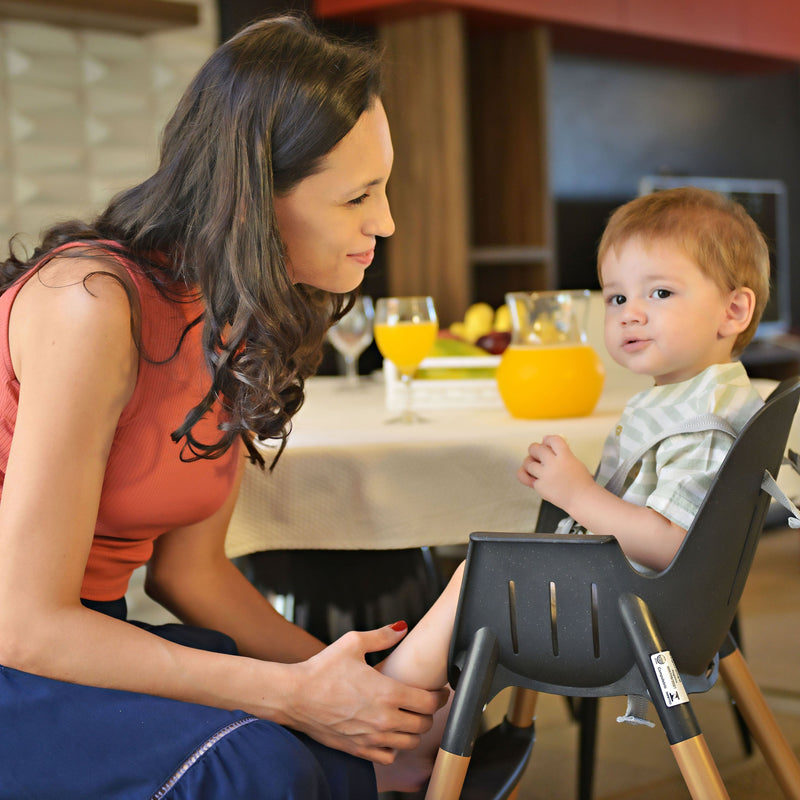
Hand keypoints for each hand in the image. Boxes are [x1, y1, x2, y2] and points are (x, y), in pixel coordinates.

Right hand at [288, 623, 447, 763]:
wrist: (294, 695)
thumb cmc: (322, 668)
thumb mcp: (352, 643)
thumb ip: (382, 635)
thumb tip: (402, 627)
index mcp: (387, 692)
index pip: (429, 703)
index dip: (439, 696)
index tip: (439, 691)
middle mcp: (383, 719)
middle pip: (423, 724)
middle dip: (428, 713)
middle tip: (424, 702)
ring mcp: (371, 737)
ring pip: (409, 742)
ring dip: (413, 730)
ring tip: (409, 717)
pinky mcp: (358, 749)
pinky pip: (389, 755)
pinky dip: (394, 747)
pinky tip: (389, 733)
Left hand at [517, 434, 594, 513]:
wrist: (582, 499)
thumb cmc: (581, 482)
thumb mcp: (575, 462)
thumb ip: (561, 453)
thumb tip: (546, 445)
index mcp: (565, 456)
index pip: (553, 440)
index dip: (547, 439)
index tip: (546, 441)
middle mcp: (554, 464)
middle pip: (536, 449)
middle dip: (534, 449)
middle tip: (536, 451)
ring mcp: (545, 475)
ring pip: (528, 463)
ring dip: (529, 462)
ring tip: (534, 465)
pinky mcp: (540, 486)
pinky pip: (526, 477)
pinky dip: (530, 477)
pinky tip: (532, 476)